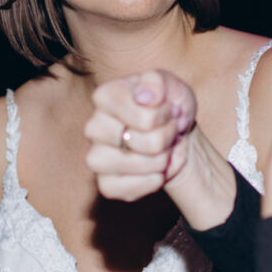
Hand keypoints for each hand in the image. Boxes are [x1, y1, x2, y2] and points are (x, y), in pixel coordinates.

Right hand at [84, 71, 197, 201]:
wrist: (177, 138)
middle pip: (142, 141)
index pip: (145, 116)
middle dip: (165, 138)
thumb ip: (158, 82)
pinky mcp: (105, 184)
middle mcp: (94, 127)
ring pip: (136, 165)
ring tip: (162, 150)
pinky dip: (151, 181)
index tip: (168, 110)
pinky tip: (154, 170)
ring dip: (160, 160)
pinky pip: (128, 189)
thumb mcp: (172, 86)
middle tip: (167, 131)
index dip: (165, 116)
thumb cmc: (170, 108)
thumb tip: (144, 96)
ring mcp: (96, 157)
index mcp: (106, 96)